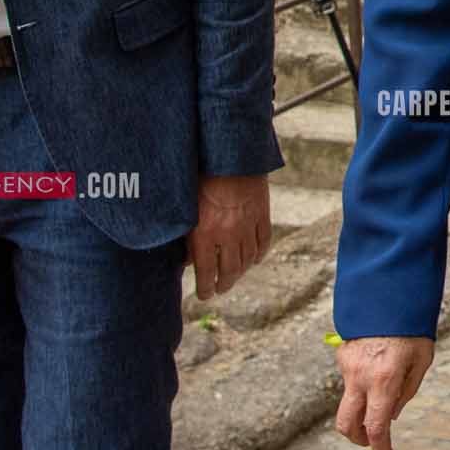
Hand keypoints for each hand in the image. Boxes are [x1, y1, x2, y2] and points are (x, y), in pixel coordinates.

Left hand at [186, 173, 271, 300]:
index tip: (204, 295)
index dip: (205, 288)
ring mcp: (248, 225)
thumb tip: (188, 260)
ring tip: (235, 277)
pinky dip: (260, 254)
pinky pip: (263, 241)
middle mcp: (228, 234)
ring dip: (241, 272)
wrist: (231, 154)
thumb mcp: (186, 208)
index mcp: (205, 234)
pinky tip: (255, 259)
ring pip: (248, 259)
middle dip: (224, 284)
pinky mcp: (262, 214)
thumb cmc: (201, 177)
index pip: (206, 272)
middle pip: (230, 270)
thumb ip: (187, 236)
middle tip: (220, 289)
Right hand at [335, 335, 434, 449]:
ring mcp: (346, 365)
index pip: (376, 429)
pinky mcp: (341, 354)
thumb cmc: (413, 327)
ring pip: (348, 401)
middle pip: (346, 424)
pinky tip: (379, 362)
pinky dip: (362, 382)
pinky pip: (350, 378)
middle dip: (357, 439)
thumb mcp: (421, 360)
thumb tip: (391, 415)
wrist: (389, 291)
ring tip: (386, 387)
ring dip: (362, 408)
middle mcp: (360, 376)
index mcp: (383, 380)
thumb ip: (406, 391)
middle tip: (374, 440)